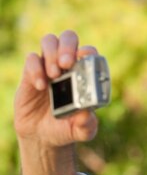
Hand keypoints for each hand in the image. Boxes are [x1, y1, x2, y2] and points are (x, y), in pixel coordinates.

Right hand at [14, 30, 99, 147]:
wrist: (42, 136)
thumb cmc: (67, 128)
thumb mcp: (81, 131)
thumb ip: (87, 125)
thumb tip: (86, 115)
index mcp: (85, 75)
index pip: (89, 53)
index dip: (88, 51)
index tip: (85, 58)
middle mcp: (68, 67)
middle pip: (69, 39)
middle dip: (68, 46)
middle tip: (66, 63)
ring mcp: (49, 67)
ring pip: (49, 41)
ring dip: (52, 52)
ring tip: (54, 74)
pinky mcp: (30, 74)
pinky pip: (31, 59)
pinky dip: (35, 68)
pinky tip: (41, 86)